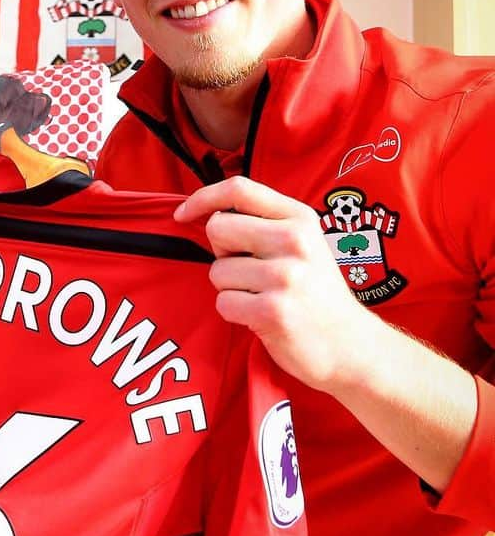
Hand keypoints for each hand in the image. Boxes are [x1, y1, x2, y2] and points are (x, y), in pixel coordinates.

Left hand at [174, 176, 372, 392]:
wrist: (351, 346)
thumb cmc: (316, 293)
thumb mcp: (303, 244)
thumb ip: (263, 224)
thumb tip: (206, 213)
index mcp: (300, 218)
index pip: (239, 189)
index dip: (202, 197)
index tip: (183, 214)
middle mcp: (294, 242)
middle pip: (218, 228)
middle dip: (221, 252)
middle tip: (249, 271)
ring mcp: (285, 277)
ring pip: (217, 271)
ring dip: (230, 288)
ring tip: (263, 296)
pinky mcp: (273, 311)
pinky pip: (223, 303)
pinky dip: (235, 313)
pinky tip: (261, 317)